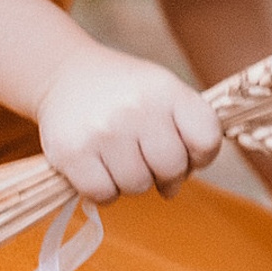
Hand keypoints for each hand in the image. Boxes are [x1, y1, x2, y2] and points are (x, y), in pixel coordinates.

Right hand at [35, 48, 223, 203]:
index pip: (206, 140)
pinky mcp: (72, 153)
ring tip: (121, 159)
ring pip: (137, 186)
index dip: (201, 156)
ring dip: (131, 182)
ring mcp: (104, 131)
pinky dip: (104, 192)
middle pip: (172, 169)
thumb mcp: (164, 91)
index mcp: (167, 91)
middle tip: (148, 160)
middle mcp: (137, 108)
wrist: (65, 75)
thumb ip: (187, 130)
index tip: (185, 151)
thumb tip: (177, 184)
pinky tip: (100, 169)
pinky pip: (103, 195)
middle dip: (165, 174)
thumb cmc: (124, 92)